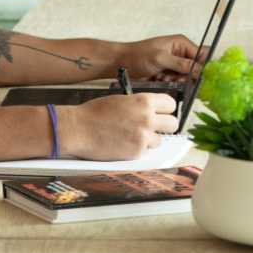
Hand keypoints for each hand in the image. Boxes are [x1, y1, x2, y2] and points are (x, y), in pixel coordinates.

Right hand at [63, 92, 177, 161]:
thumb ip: (139, 105)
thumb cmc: (95, 113)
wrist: (79, 129)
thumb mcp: (120, 100)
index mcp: (143, 101)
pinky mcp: (137, 152)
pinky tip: (123, 144)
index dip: (166, 109)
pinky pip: (145, 151)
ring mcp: (143, 136)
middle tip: (154, 127)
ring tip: (131, 136)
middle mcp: (147, 118)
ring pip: (160, 140)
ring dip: (149, 140)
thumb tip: (153, 111)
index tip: (162, 113)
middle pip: (173, 124)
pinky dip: (137, 149)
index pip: (170, 104)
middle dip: (165, 126)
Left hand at [120, 34, 205, 80]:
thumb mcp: (160, 58)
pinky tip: (160, 80)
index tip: (200, 78)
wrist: (121, 63)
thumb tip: (200, 70)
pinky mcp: (169, 74)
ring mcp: (175, 65)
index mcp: (181, 44)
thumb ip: (181, 64)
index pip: (203, 55)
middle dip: (187, 76)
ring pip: (187, 78)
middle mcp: (181, 53)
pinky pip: (178, 83)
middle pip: (197, 69)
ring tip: (164, 77)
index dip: (204, 68)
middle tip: (175, 78)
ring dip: (178, 81)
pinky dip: (171, 84)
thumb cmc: (137, 55)